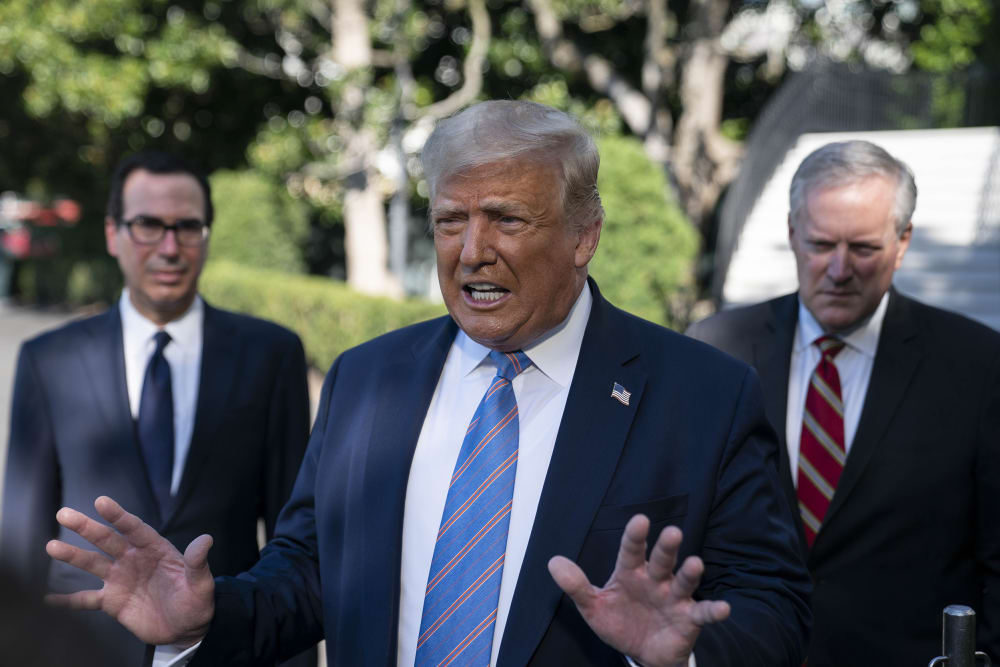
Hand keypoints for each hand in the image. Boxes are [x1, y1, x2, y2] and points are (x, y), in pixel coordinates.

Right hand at [45, 496, 214, 647]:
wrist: (186, 627)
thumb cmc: (196, 600)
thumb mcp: (201, 582)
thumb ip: (198, 562)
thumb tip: (206, 540)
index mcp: (154, 549)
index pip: (134, 528)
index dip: (118, 515)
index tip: (101, 502)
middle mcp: (133, 559)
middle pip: (107, 540)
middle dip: (86, 527)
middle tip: (64, 514)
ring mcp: (120, 579)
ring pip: (92, 564)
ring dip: (72, 556)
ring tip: (50, 546)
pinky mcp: (112, 601)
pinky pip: (86, 599)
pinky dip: (68, 600)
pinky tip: (48, 598)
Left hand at [548, 515, 729, 666]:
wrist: (643, 653)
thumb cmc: (620, 622)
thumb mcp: (594, 607)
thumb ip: (576, 586)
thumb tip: (553, 562)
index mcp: (631, 573)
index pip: (631, 550)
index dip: (635, 536)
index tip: (640, 520)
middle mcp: (655, 580)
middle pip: (662, 559)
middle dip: (667, 547)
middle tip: (672, 532)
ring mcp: (674, 597)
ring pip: (683, 581)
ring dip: (691, 573)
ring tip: (696, 563)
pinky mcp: (689, 619)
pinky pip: (703, 613)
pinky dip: (714, 611)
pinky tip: (723, 608)